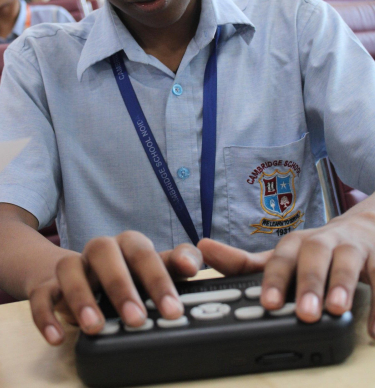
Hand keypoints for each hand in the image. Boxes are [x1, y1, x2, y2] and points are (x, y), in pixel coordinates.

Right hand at [29, 230, 202, 344]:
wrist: (74, 274)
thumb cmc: (125, 274)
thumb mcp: (152, 269)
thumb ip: (176, 263)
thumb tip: (193, 264)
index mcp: (127, 245)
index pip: (144, 253)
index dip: (159, 279)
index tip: (174, 309)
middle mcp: (99, 250)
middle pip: (106, 253)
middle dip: (121, 286)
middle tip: (137, 320)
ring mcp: (72, 266)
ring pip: (70, 268)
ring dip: (82, 297)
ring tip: (95, 327)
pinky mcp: (47, 286)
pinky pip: (40, 296)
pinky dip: (45, 316)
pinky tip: (56, 337)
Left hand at [199, 202, 374, 337]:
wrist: (365, 230)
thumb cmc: (316, 252)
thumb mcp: (283, 258)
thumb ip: (245, 262)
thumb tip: (203, 248)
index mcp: (296, 244)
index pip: (280, 258)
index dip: (273, 279)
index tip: (266, 303)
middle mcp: (323, 241)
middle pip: (313, 254)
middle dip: (308, 282)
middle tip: (304, 313)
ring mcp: (352, 247)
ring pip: (347, 260)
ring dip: (342, 284)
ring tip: (336, 309)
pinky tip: (373, 331)